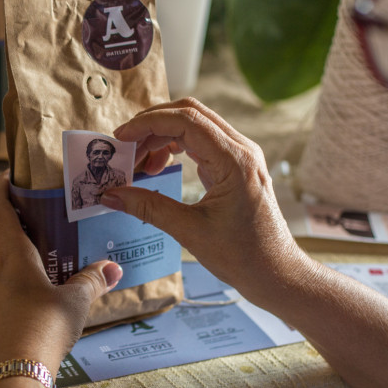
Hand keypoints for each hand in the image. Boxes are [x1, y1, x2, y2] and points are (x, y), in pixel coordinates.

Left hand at [0, 173, 122, 373]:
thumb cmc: (43, 330)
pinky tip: (24, 297)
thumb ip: (93, 281)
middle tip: (31, 222)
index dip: (0, 187)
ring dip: (4, 255)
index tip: (8, 176)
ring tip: (32, 260)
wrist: (12, 377)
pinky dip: (3, 283)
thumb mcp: (76, 303)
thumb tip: (114, 268)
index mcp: (11, 255)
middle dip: (7, 224)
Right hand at [100, 98, 308, 305]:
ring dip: (161, 136)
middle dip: (152, 124)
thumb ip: (147, 207)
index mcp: (234, 161)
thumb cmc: (243, 256)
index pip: (185, 120)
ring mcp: (240, 156)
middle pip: (190, 114)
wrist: (276, 273)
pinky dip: (174, 147)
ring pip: (194, 125)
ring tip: (138, 163)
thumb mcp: (189, 231)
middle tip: (124, 146)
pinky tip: (158, 167)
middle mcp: (241, 150)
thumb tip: (110, 195)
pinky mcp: (235, 166)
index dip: (148, 123)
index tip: (121, 137)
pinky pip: (201, 142)